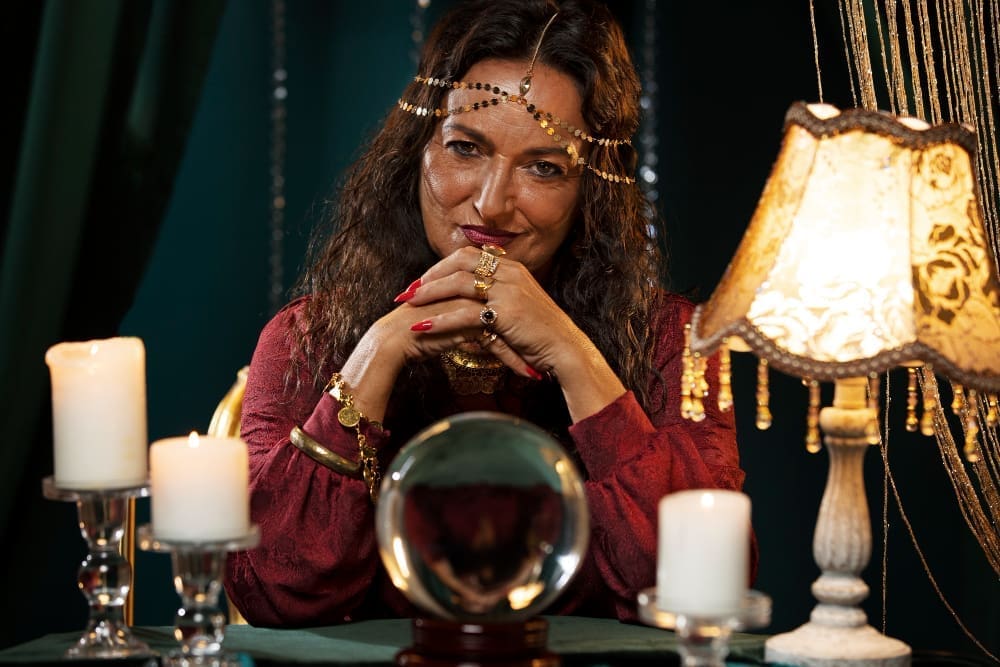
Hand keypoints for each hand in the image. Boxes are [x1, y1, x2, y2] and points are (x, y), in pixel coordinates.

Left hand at [399, 246, 579, 378]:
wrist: (564, 349)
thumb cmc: (542, 334)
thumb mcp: (519, 308)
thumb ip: (498, 299)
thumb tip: (474, 305)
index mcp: (513, 268)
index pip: (470, 256)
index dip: (443, 266)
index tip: (424, 280)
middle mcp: (510, 273)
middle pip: (460, 262)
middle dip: (430, 275)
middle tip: (409, 291)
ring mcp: (508, 290)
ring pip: (458, 283)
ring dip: (429, 293)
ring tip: (408, 305)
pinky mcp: (505, 312)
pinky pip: (464, 313)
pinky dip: (440, 320)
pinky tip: (422, 327)